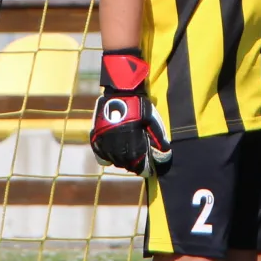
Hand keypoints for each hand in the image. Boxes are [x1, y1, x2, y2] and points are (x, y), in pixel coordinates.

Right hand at [90, 49, 171, 174]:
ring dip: (119, 162)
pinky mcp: (96, 133)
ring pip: (111, 158)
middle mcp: (116, 139)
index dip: (142, 168)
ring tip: (125, 162)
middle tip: (136, 166)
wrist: (122, 91)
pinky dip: (105, 157)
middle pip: (123, 161)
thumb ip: (158, 139)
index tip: (145, 170)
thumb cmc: (140, 106)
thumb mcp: (152, 121)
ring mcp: (104, 137)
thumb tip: (165, 156)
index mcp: (132, 136)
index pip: (136, 160)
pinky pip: (99, 152)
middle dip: (131, 166)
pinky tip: (111, 158)